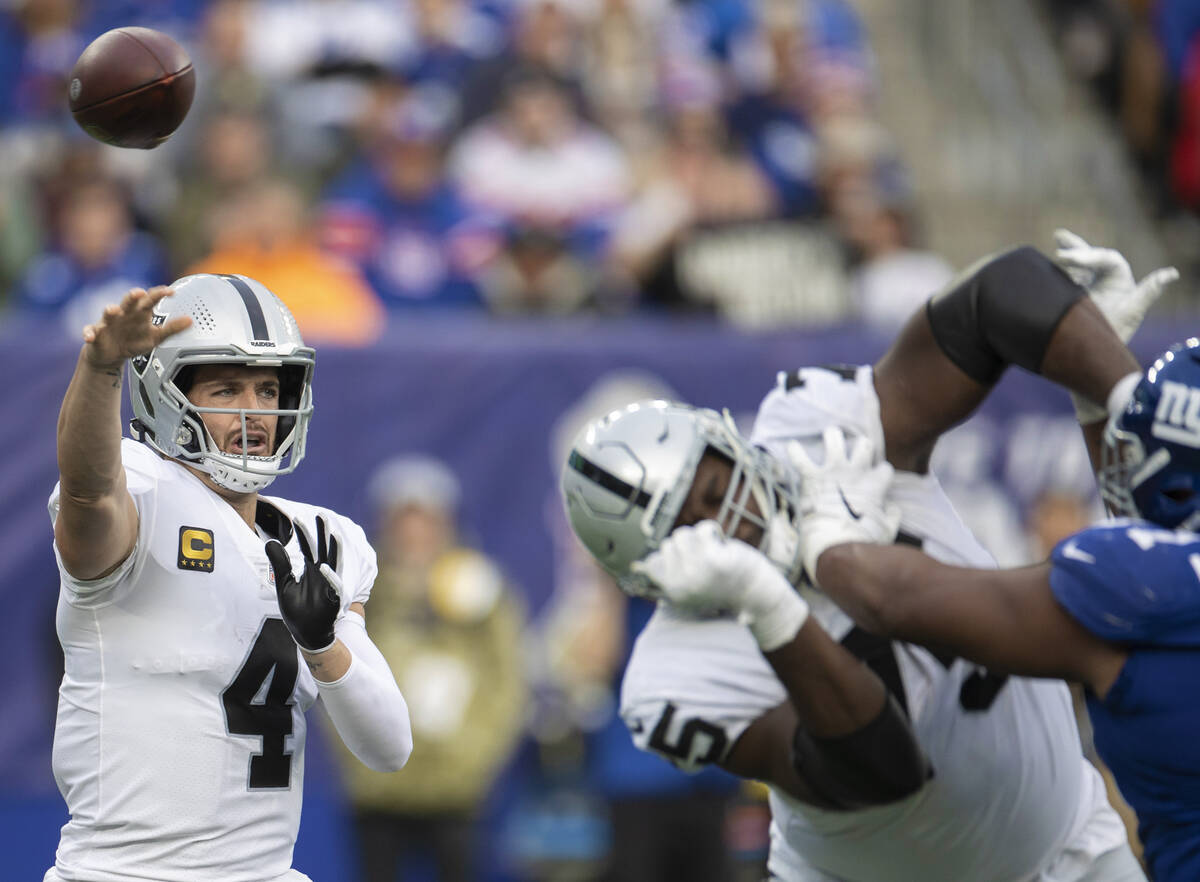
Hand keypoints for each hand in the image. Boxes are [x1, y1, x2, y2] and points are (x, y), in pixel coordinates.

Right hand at [81, 286, 191, 369]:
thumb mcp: (155, 337)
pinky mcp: (95, 334)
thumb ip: (172, 329)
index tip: (171, 292)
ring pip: (108, 314)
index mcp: (140, 313)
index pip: (150, 300)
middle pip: (129, 302)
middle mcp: (124, 314)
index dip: (159, 294)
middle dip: (133, 297)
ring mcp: (108, 323)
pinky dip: (89, 333)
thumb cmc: (133, 340)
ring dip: (110, 311)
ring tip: (112, 310)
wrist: (110, 354)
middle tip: (139, 293)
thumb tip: (191, 320)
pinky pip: (90, 332)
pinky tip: (89, 337)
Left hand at [265, 515, 342, 652]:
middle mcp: (322, 573)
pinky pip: (333, 586)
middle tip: (322, 515)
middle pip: (323, 549)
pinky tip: (323, 567)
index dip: (303, 533)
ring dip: (334, 549)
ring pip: (334, 563)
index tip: (297, 518)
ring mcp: (329, 585)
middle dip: (323, 533)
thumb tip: (270, 541)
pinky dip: (330, 577)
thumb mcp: (283, 584)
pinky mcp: (333, 599)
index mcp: (311, 569)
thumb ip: (280, 563)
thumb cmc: (297, 609)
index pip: (308, 547)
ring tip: (334, 534)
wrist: (306, 633)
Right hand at [631, 520, 808, 650]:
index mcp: (673, 594)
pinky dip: (713, 531)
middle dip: (689, 546)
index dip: (672, 556)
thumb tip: (640, 564)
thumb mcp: (690, 589)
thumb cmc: (724, 587)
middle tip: (707, 562)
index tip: (690, 565)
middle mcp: (681, 586)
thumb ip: (668, 577)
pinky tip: (722, 545)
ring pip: (683, 534)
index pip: (652, 562)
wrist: (757, 594)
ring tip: (714, 552)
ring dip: (700, 537)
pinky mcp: (713, 559)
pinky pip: (703, 529)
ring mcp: (696, 572)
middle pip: (669, 544)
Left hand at [787, 427, 900, 586]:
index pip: (885, 469)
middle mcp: (855, 473)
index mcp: (875, 485)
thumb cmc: (863, 542)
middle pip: (864, 445)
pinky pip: (801, 459)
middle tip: (856, 453)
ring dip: (832, 437)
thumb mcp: (887, 531)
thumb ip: (892, 517)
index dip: (881, 475)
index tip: (877, 483)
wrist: (836, 546)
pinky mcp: (812, 478)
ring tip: (831, 435)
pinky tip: (792, 446)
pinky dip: (795, 452)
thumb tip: (893, 509)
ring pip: (834, 440)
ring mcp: (833, 472)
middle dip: (861, 446)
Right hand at [1054, 229, 1176, 343]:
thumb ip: (1148, 292)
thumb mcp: (1131, 314)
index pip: (1108, 259)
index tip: (1066, 259)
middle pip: (1093, 256)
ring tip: (1058, 237)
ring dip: (1069, 251)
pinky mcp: (1071, 297)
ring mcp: (1087, 288)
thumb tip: (1172, 274)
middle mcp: (1105, 281)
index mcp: (1120, 281)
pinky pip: (1064, 279)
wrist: (1092, 358)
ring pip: (1079, 265)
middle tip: (1059, 240)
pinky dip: (1054, 270)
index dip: (1089, 255)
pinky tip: (1045, 264)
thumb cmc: (1114, 336)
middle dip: (1077, 248)